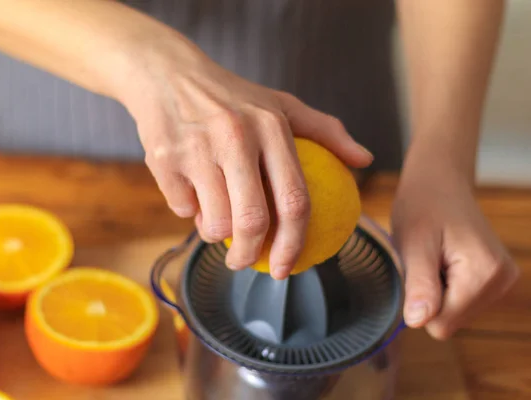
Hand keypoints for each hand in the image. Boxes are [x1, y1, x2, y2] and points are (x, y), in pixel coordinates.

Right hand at [120, 36, 372, 279]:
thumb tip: (365, 160)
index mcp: (272, 126)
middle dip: (249, 256)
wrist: (166, 73)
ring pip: (213, 223)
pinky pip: (182, 209)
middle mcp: (236, 136)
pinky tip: (191, 191)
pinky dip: (188, 211)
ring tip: (214, 218)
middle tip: (244, 263)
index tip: (287, 269)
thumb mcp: (281, 104)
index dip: (295, 244)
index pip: (295, 199)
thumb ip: (326, 131)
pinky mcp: (164, 159)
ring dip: (214, 233)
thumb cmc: (232, 98)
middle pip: (253, 221)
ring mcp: (198, 148)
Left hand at [392, 161, 519, 339]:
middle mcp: (503, 281)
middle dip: (430, 295)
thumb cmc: (422, 206)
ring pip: (455, 313)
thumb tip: (417, 322)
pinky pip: (461, 302)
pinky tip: (444, 259)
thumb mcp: (413, 244)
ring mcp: (503, 281)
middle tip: (426, 260)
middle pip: (450, 321)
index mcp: (486, 274)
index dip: (420, 302)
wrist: (440, 182)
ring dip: (437, 290)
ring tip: (434, 257)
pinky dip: (446, 285)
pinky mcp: (496, 279)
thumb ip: (419, 285)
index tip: (419, 268)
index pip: (442, 325)